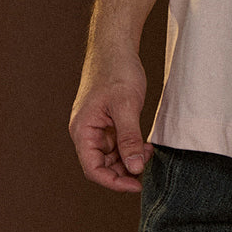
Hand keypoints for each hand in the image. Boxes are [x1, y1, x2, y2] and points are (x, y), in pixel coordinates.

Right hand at [68, 48, 153, 191]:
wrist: (116, 46)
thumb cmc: (117, 71)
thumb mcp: (127, 106)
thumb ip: (129, 139)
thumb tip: (135, 169)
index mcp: (82, 131)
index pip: (94, 169)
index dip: (114, 182)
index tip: (137, 185)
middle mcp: (86, 132)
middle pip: (102, 166)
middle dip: (125, 170)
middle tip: (148, 166)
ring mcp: (96, 127)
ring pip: (111, 156)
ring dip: (129, 159)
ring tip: (148, 152)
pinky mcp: (106, 121)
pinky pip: (116, 144)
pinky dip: (130, 148)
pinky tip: (144, 144)